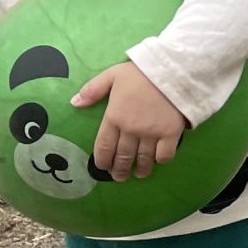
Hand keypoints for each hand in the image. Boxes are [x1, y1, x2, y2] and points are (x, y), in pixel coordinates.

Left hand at [71, 62, 189, 180]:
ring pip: (142, 159)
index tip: (103, 168)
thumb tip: (74, 103)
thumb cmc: (142, 73)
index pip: (104, 146)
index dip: (102, 161)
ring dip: (139, 170)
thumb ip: (93, 89)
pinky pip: (164, 155)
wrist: (174, 69)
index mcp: (114, 117)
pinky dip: (160, 160)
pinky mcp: (170, 134)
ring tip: (138, 174)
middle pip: (122, 157)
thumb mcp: (112, 75)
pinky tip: (157, 160)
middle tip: (119, 177)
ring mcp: (151, 133)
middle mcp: (131, 129)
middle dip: (119, 170)